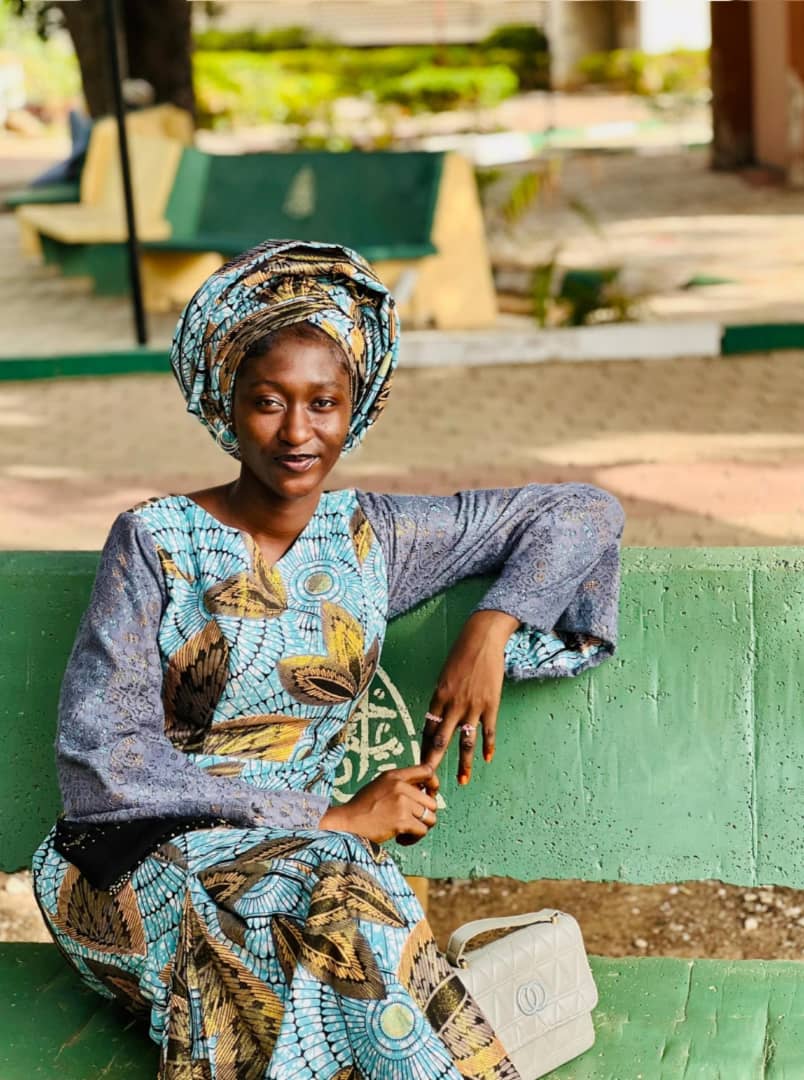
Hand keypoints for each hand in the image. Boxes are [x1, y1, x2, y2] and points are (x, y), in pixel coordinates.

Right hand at [319, 764, 438, 843]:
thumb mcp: (380, 786)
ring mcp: (401, 803)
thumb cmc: (362, 808)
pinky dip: (413, 839)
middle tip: (411, 821)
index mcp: (394, 775)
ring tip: (405, 831)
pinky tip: (400, 839)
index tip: (430, 794)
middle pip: (432, 801)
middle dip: (425, 815)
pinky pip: (422, 831)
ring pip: (430, 818)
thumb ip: (400, 785)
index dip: (434, 784)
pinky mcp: (402, 820)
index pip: (427, 771)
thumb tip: (425, 791)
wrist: (347, 823)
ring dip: (420, 828)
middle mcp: (400, 786)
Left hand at [421, 610, 518, 784]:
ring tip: (461, 780)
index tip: (419, 764)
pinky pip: (488, 730)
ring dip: (463, 763)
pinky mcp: (490, 705)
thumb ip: (442, 697)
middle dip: (434, 763)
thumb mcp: (444, 675)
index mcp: (438, 697)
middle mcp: (453, 705)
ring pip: (465, 741)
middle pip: (441, 740)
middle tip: (429, 782)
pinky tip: (487, 759)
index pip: (428, 729)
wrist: (482, 640)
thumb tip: (439, 715)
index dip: (423, 748)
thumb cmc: (461, 654)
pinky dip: (488, 746)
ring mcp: (472, 706)